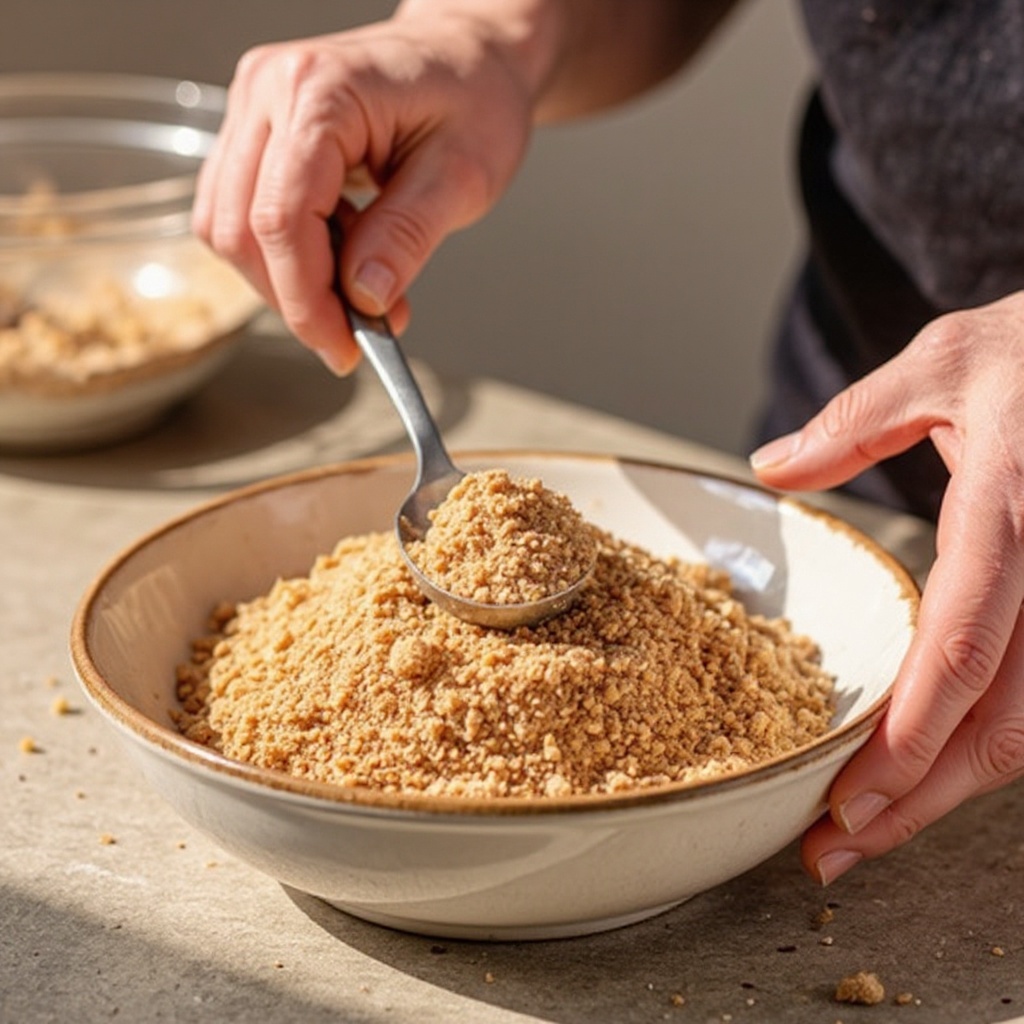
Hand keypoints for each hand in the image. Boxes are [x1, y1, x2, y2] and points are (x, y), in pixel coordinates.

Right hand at [192, 12, 535, 371]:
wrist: (469, 54)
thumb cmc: (475, 97)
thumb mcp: (463, 175)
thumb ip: (407, 236)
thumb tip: (362, 297)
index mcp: (321, 91)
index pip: (281, 218)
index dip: (306, 300)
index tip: (343, 349)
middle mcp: (269, 90)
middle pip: (240, 228)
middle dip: (295, 299)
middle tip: (356, 335)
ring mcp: (253, 108)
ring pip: (228, 227)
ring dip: (285, 282)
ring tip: (358, 291)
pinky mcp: (256, 132)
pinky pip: (240, 212)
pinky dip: (283, 256)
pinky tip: (338, 258)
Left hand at [751, 290, 1023, 883]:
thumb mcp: (945, 361)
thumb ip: (856, 422)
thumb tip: (770, 468)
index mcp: (1011, 512)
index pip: (962, 647)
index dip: (910, 736)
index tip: (848, 800)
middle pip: (1001, 720)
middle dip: (918, 799)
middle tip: (835, 852)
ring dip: (949, 792)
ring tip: (867, 834)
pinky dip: (984, 747)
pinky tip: (930, 774)